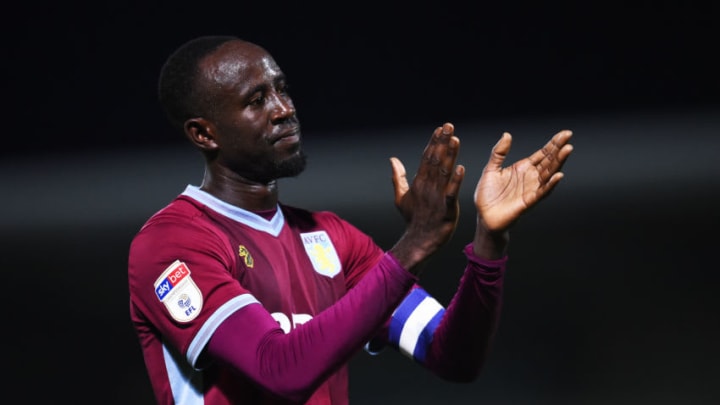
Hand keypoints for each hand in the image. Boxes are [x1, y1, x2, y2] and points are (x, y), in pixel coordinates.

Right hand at [388, 123, 465, 271]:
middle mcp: (428, 186)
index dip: (434, 142)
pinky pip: (451, 193)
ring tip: (455, 139)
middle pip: (435, 160)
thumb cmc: (413, 219)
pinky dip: (455, 181)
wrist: (419, 240)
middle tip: (449, 126)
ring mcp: (437, 197)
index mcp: (419, 182)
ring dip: (449, 155)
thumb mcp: (401, 197)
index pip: (427, 158)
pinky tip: (460, 168)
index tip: (440, 128)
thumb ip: (398, 177)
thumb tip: (392, 159)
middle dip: (442, 142)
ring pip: (443, 172)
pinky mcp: (447, 208)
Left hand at [474, 130, 573, 232]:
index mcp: (523, 168)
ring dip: (559, 162)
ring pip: (549, 174)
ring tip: (567, 150)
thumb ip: (499, 153)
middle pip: (549, 161)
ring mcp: (532, 189)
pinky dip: (551, 184)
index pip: (543, 154)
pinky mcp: (528, 201)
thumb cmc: (487, 195)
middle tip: (569, 136)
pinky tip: (559, 175)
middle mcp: (531, 177)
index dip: (553, 143)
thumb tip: (507, 135)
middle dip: (559, 148)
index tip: (565, 133)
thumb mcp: (491, 169)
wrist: (484, 216)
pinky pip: (542, 192)